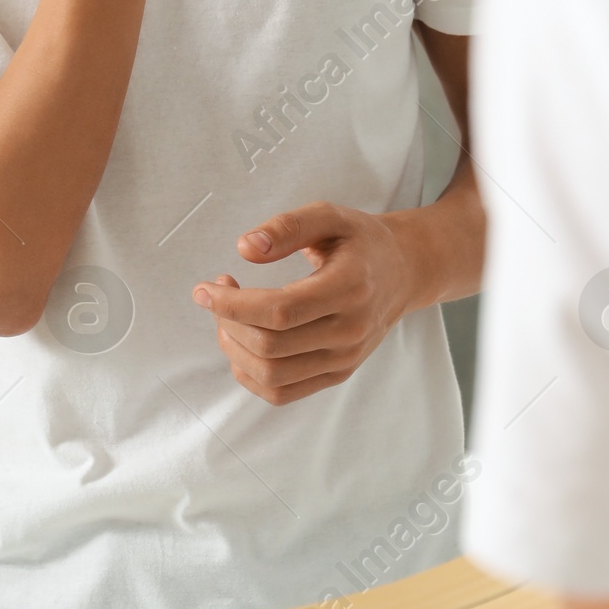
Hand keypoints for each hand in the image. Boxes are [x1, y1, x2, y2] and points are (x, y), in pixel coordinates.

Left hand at [193, 203, 418, 405]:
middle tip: (217, 294)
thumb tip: (245, 248)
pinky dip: (249, 374)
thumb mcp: (329, 216)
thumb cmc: (360, 241)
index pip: (279, 311)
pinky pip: (281, 392)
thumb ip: (287, 227)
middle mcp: (350, 331)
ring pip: (271, 374)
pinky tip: (242, 343)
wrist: (403, 272)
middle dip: (227, 322)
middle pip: (270, 346)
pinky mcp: (338, 373)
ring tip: (228, 317)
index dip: (233, 304)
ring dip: (234, 348)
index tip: (205, 288)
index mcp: (349, 288)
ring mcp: (345, 358)